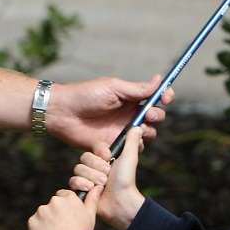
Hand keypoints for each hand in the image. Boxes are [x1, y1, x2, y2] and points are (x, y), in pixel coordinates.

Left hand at [27, 184, 102, 229]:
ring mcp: (42, 211)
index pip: (62, 196)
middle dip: (55, 215)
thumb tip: (97, 187)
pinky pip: (34, 224)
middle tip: (62, 228)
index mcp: (68, 198)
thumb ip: (92, 199)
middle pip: (52, 205)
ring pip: (42, 215)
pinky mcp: (32, 221)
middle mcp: (54, 201)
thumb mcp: (90, 216)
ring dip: (46, 222)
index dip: (64, 208)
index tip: (66, 218)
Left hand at [46, 74, 172, 152]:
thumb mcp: (113, 88)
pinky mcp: (113, 145)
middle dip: (156, 116)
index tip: (167, 97)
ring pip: (146, 136)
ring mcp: (121, 130)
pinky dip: (131, 147)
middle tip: (146, 114)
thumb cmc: (85, 95)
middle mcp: (129, 114)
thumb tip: (160, 80)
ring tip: (134, 129)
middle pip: (155, 118)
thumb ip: (136, 89)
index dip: (165, 97)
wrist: (62, 113)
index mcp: (130, 98)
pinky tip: (123, 140)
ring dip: (146, 133)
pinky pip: (130, 150)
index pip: (154, 98)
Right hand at [68, 126, 146, 229]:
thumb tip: (138, 127)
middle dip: (96, 168)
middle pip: (83, 158)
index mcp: (103, 159)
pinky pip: (72, 181)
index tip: (109, 159)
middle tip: (107, 177)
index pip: (91, 149)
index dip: (99, 155)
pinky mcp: (80, 189)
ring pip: (78, 169)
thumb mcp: (129, 157)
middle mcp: (94, 168)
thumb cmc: (126, 181)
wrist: (121, 203)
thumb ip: (131, 141)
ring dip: (92, 178)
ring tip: (102, 186)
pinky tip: (92, 190)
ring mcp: (86, 178)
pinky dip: (82, 185)